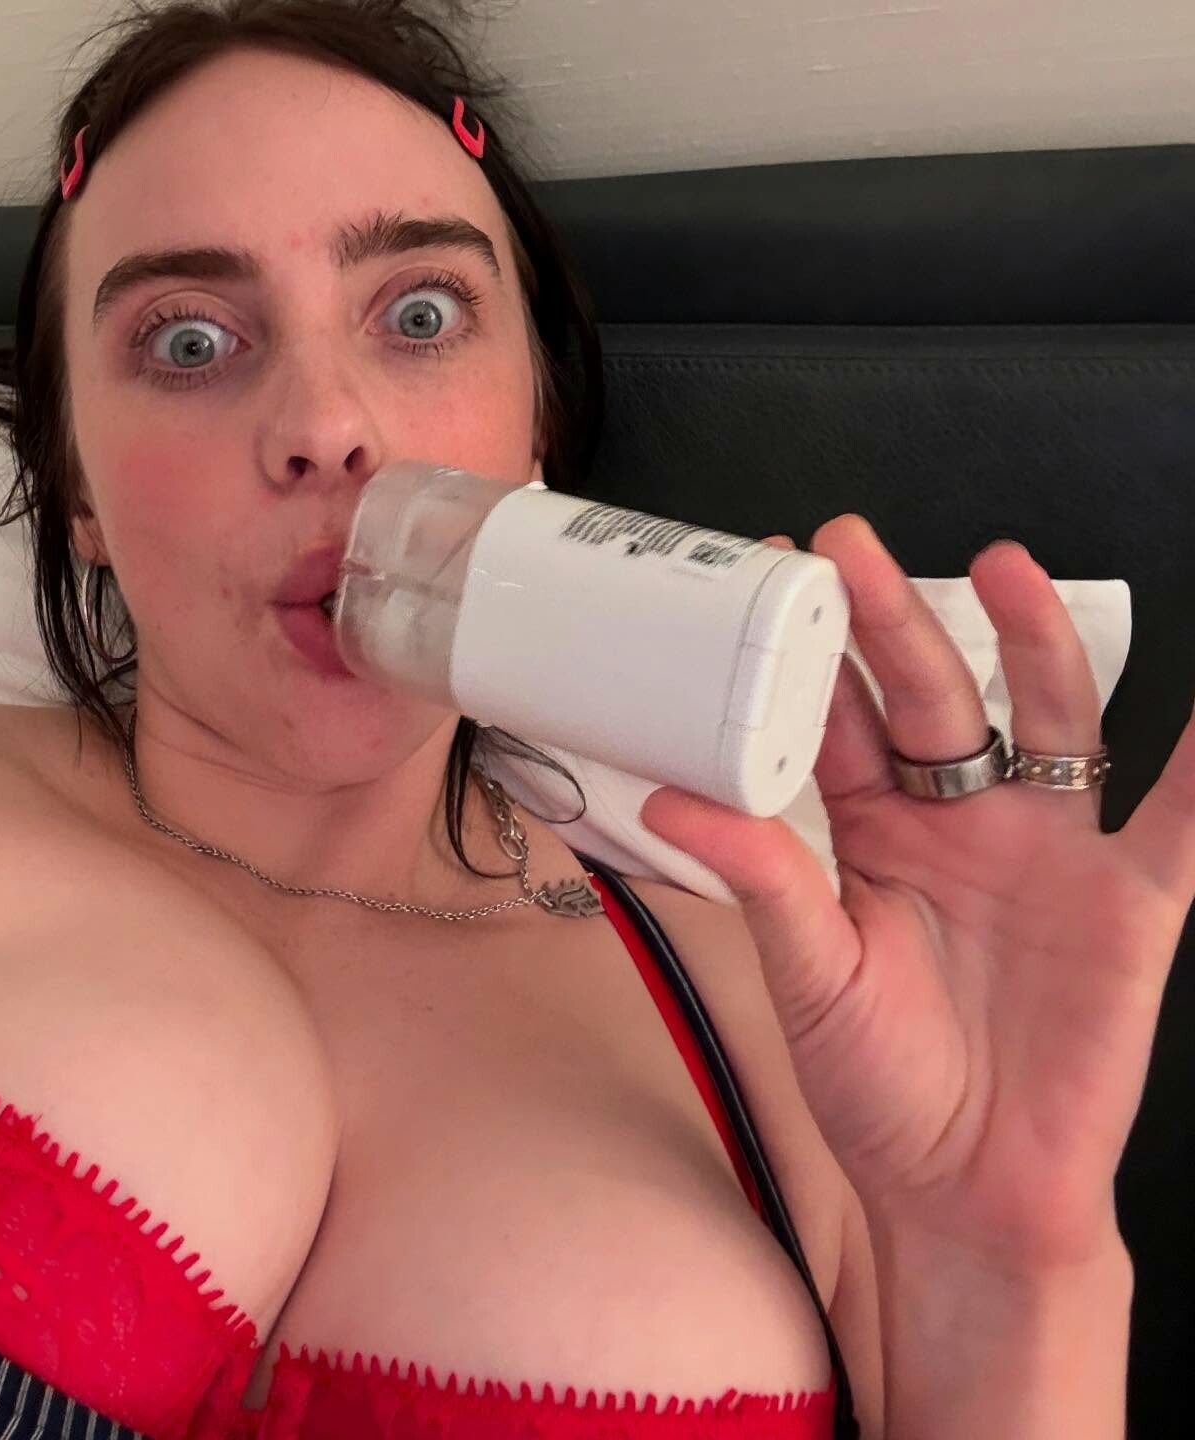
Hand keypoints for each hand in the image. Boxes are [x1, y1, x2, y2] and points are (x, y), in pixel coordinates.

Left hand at [639, 516, 1194, 1274]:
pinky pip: (1174, 822)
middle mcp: (957, 825)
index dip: (807, 653)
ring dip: (1029, 645)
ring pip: (1043, 723)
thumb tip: (673, 799)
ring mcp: (1044, 853)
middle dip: (892, 621)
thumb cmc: (880, 1084)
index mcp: (871, 836)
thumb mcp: (809, 974)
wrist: (967, 1186)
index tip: (768, 576)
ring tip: (997, 568)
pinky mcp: (1125, 903)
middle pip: (926, 700)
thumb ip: (760, 882)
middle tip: (849, 544)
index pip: (835, 722)